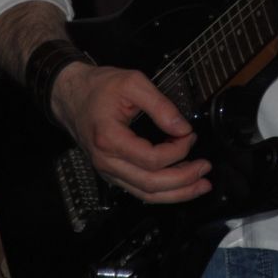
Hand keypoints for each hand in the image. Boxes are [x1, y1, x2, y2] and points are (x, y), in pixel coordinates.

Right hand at [50, 61, 212, 203]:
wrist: (71, 95)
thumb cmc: (100, 87)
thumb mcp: (133, 83)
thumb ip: (160, 105)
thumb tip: (182, 127)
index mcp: (110, 139)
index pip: (151, 159)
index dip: (178, 151)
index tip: (191, 135)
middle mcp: (107, 162)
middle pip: (150, 184)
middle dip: (183, 180)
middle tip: (205, 169)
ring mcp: (108, 171)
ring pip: (145, 194)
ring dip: (176, 193)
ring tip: (201, 185)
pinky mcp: (112, 172)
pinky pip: (138, 189)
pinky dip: (162, 191)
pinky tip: (180, 185)